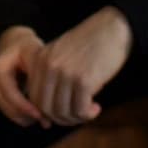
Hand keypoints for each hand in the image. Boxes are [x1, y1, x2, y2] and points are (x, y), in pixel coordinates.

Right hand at [0, 26, 48, 128]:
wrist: (16, 44)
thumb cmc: (28, 49)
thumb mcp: (36, 56)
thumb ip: (40, 77)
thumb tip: (47, 103)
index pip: (10, 93)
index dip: (25, 106)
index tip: (41, 115)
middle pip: (7, 106)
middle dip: (27, 116)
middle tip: (47, 122)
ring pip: (8, 112)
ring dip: (26, 118)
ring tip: (45, 120)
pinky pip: (9, 112)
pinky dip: (23, 116)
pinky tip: (38, 116)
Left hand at [23, 6, 132, 126]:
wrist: (113, 28)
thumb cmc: (89, 43)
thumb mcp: (61, 54)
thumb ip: (50, 76)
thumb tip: (46, 112)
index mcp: (40, 59)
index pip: (34, 98)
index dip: (48, 113)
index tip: (63, 114)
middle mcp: (48, 66)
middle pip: (46, 108)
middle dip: (62, 119)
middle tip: (78, 116)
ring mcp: (65, 73)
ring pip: (62, 112)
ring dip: (77, 118)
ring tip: (89, 112)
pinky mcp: (83, 80)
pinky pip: (79, 110)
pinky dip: (88, 114)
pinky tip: (97, 108)